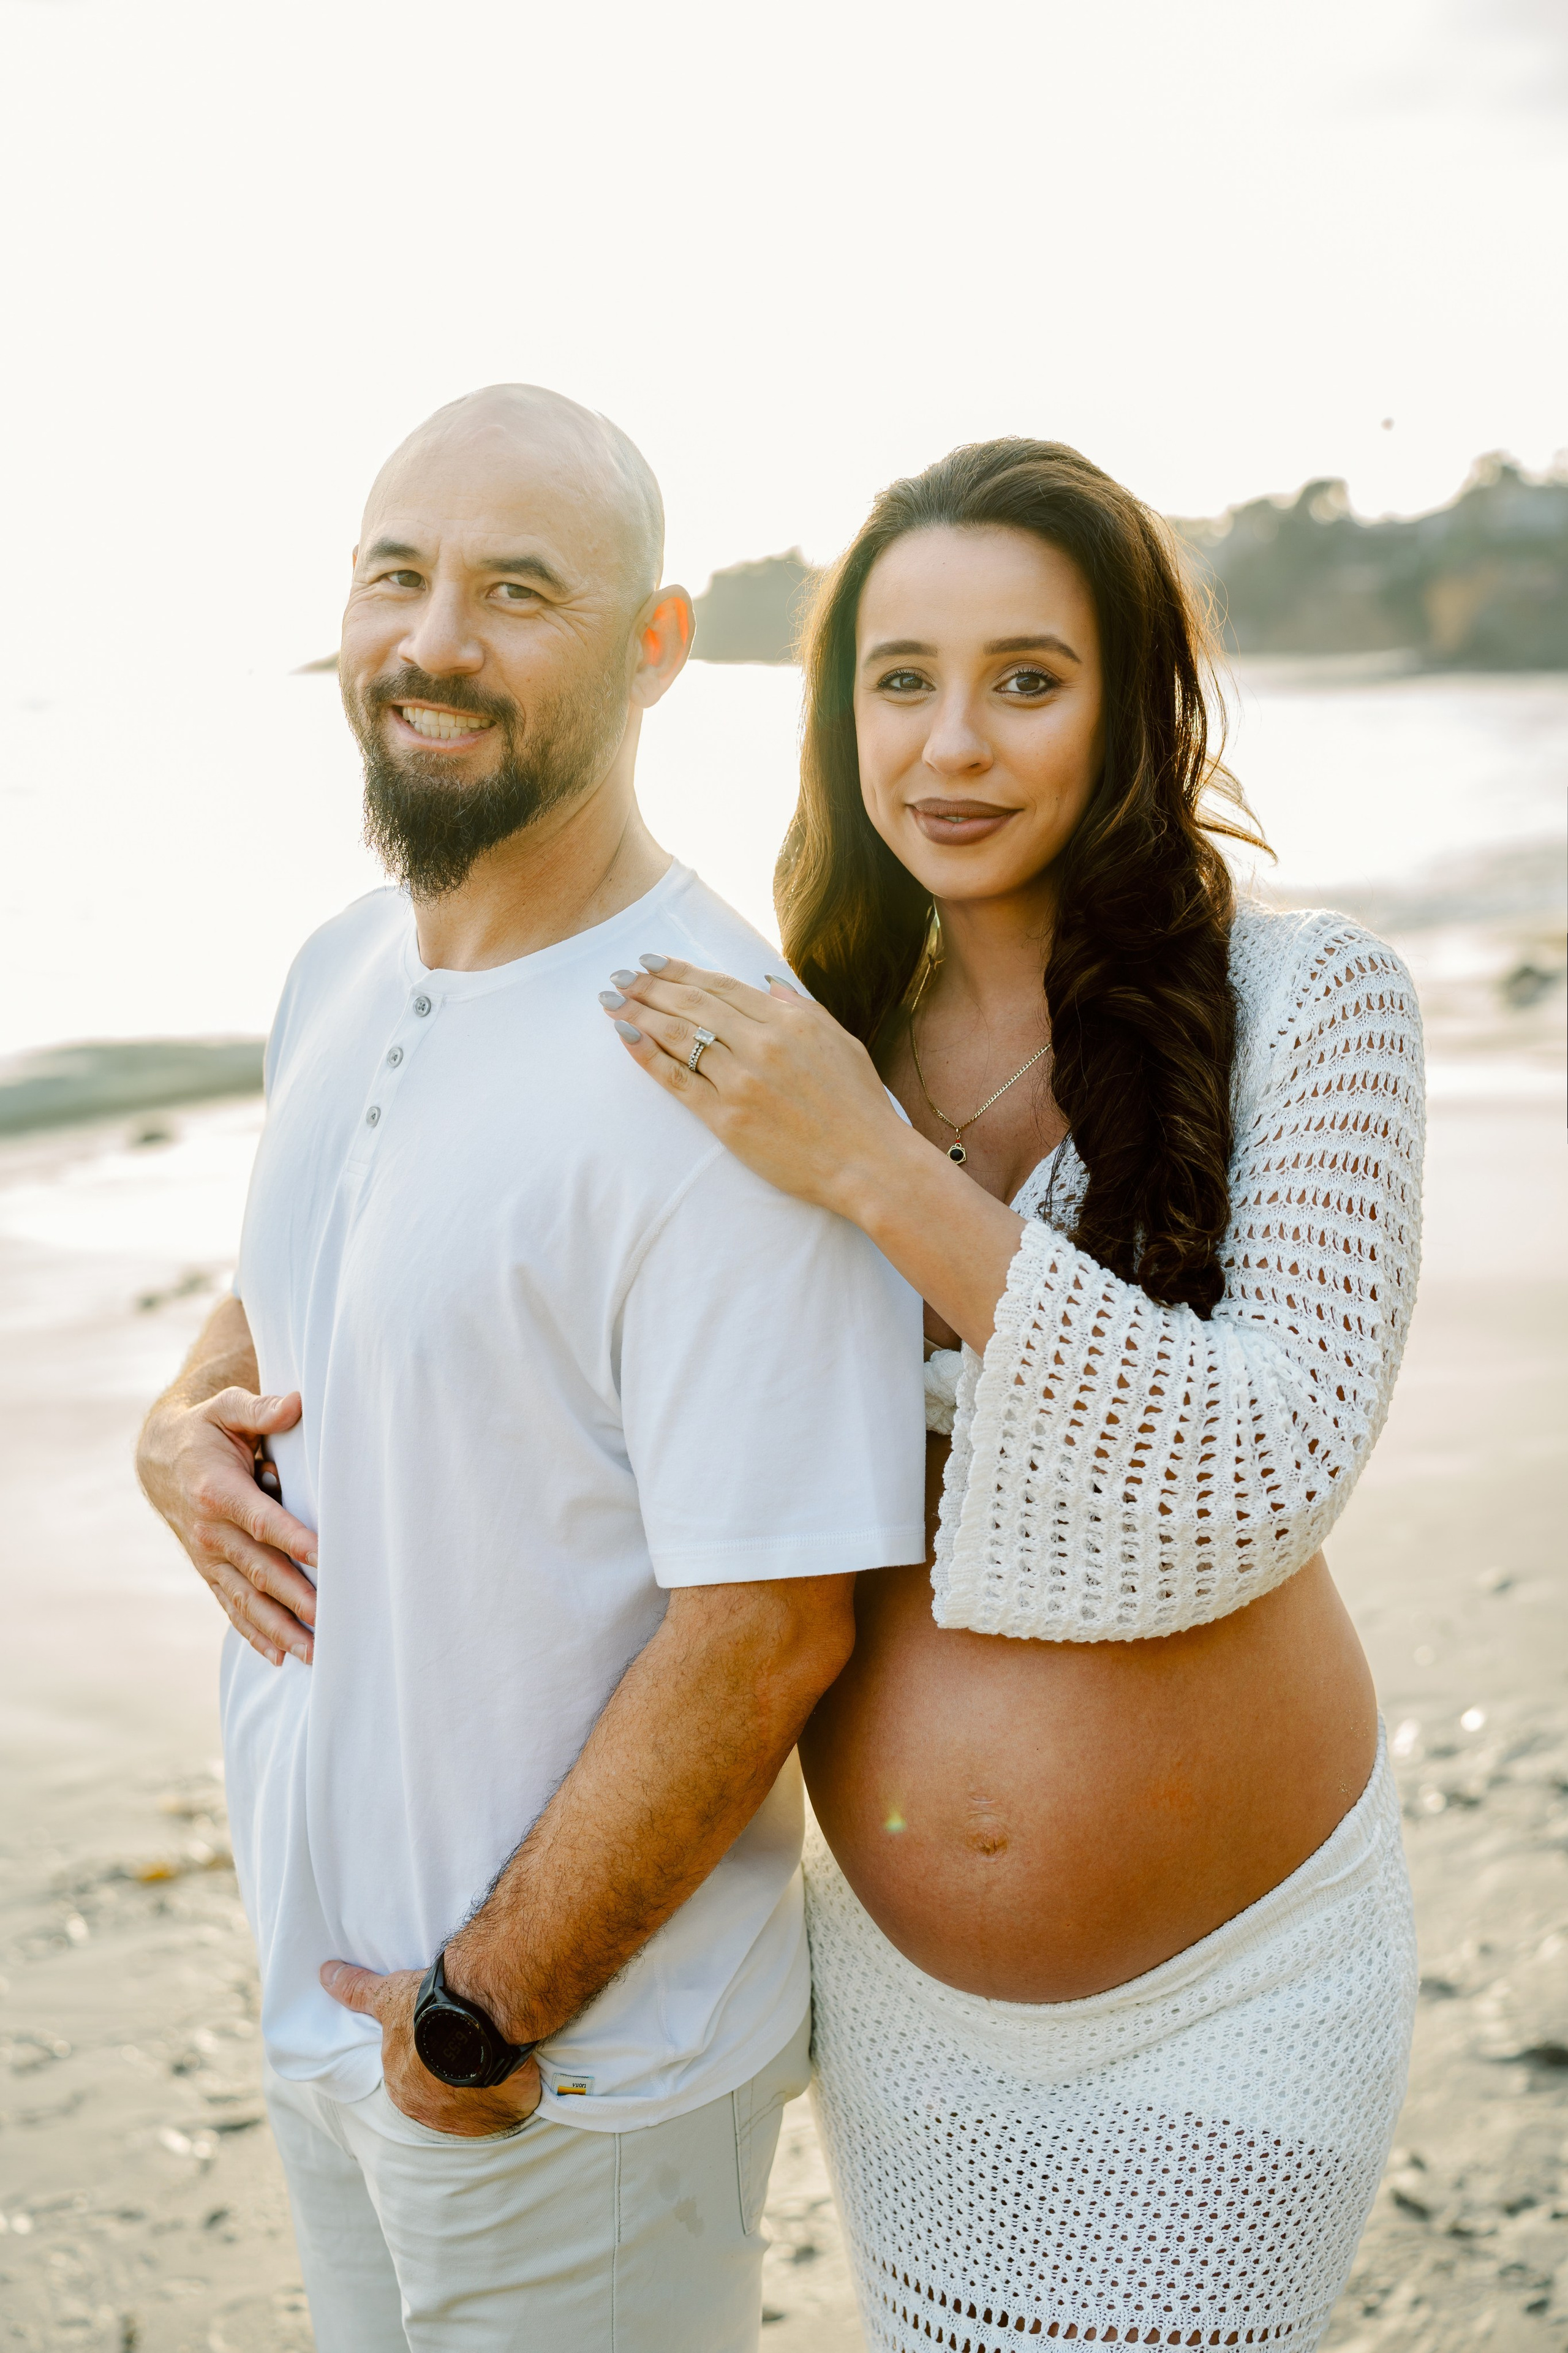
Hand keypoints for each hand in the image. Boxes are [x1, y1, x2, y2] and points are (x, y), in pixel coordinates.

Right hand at [137, 1385, 318, 1665]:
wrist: (159, 1458)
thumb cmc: (206, 1429)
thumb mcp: (226, 1408)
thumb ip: (258, 1408)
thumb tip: (295, 1403)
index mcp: (217, 1492)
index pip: (262, 1522)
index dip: (294, 1540)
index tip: (325, 1559)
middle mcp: (210, 1531)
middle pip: (260, 1570)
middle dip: (297, 1599)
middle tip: (333, 1621)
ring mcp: (208, 1557)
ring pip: (248, 1599)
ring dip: (281, 1629)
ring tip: (315, 1654)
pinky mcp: (209, 1571)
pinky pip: (232, 1606)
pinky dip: (254, 1632)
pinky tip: (280, 1656)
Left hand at [320, 1960, 541, 2136]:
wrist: (481, 2012)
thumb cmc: (429, 2006)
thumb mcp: (388, 1996)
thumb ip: (357, 1991)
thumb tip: (324, 1974)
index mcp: (399, 2087)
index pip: (409, 2076)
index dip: (426, 2055)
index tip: (442, 2036)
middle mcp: (426, 2111)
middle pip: (439, 2093)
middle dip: (450, 2074)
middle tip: (468, 2042)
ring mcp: (464, 2119)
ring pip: (471, 2102)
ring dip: (479, 2086)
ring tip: (492, 2053)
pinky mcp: (497, 2118)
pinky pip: (501, 2110)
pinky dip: (507, 2095)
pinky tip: (511, 2072)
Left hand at [599, 955, 912, 1219]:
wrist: (867, 1162)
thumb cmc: (858, 1105)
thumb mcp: (840, 1041)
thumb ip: (801, 1008)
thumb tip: (766, 985)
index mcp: (789, 1021)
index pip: (721, 986)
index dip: (681, 971)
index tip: (652, 962)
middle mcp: (761, 1043)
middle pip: (693, 1005)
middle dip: (651, 986)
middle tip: (621, 977)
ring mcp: (741, 1081)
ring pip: (679, 1036)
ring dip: (640, 1013)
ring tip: (613, 1000)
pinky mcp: (727, 1118)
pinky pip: (677, 1079)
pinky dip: (647, 1055)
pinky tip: (625, 1036)